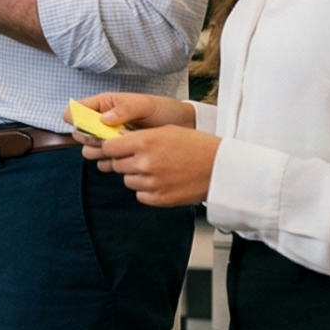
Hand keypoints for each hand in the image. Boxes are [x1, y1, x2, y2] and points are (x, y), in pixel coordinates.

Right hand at [73, 92, 196, 161]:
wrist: (183, 128)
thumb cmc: (164, 110)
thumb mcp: (146, 105)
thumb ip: (125, 110)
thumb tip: (103, 119)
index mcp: (105, 104)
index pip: (77, 109)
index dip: (74, 118)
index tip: (84, 127)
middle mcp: (102, 121)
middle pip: (79, 133)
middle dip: (88, 139)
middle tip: (105, 141)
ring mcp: (109, 139)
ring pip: (89, 149)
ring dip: (98, 153)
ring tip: (117, 151)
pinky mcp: (119, 153)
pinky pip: (103, 161)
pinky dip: (108, 163)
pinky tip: (122, 160)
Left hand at [91, 124, 219, 206]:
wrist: (221, 168)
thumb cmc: (196, 146)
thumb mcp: (166, 131)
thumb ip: (139, 136)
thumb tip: (116, 140)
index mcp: (144, 141)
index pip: (108, 147)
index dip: (110, 147)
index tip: (115, 148)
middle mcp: (144, 162)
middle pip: (116, 165)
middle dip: (124, 161)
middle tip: (140, 158)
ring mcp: (151, 182)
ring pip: (127, 180)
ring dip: (136, 175)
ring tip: (157, 169)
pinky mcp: (158, 199)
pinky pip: (140, 194)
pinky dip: (147, 189)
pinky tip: (162, 181)